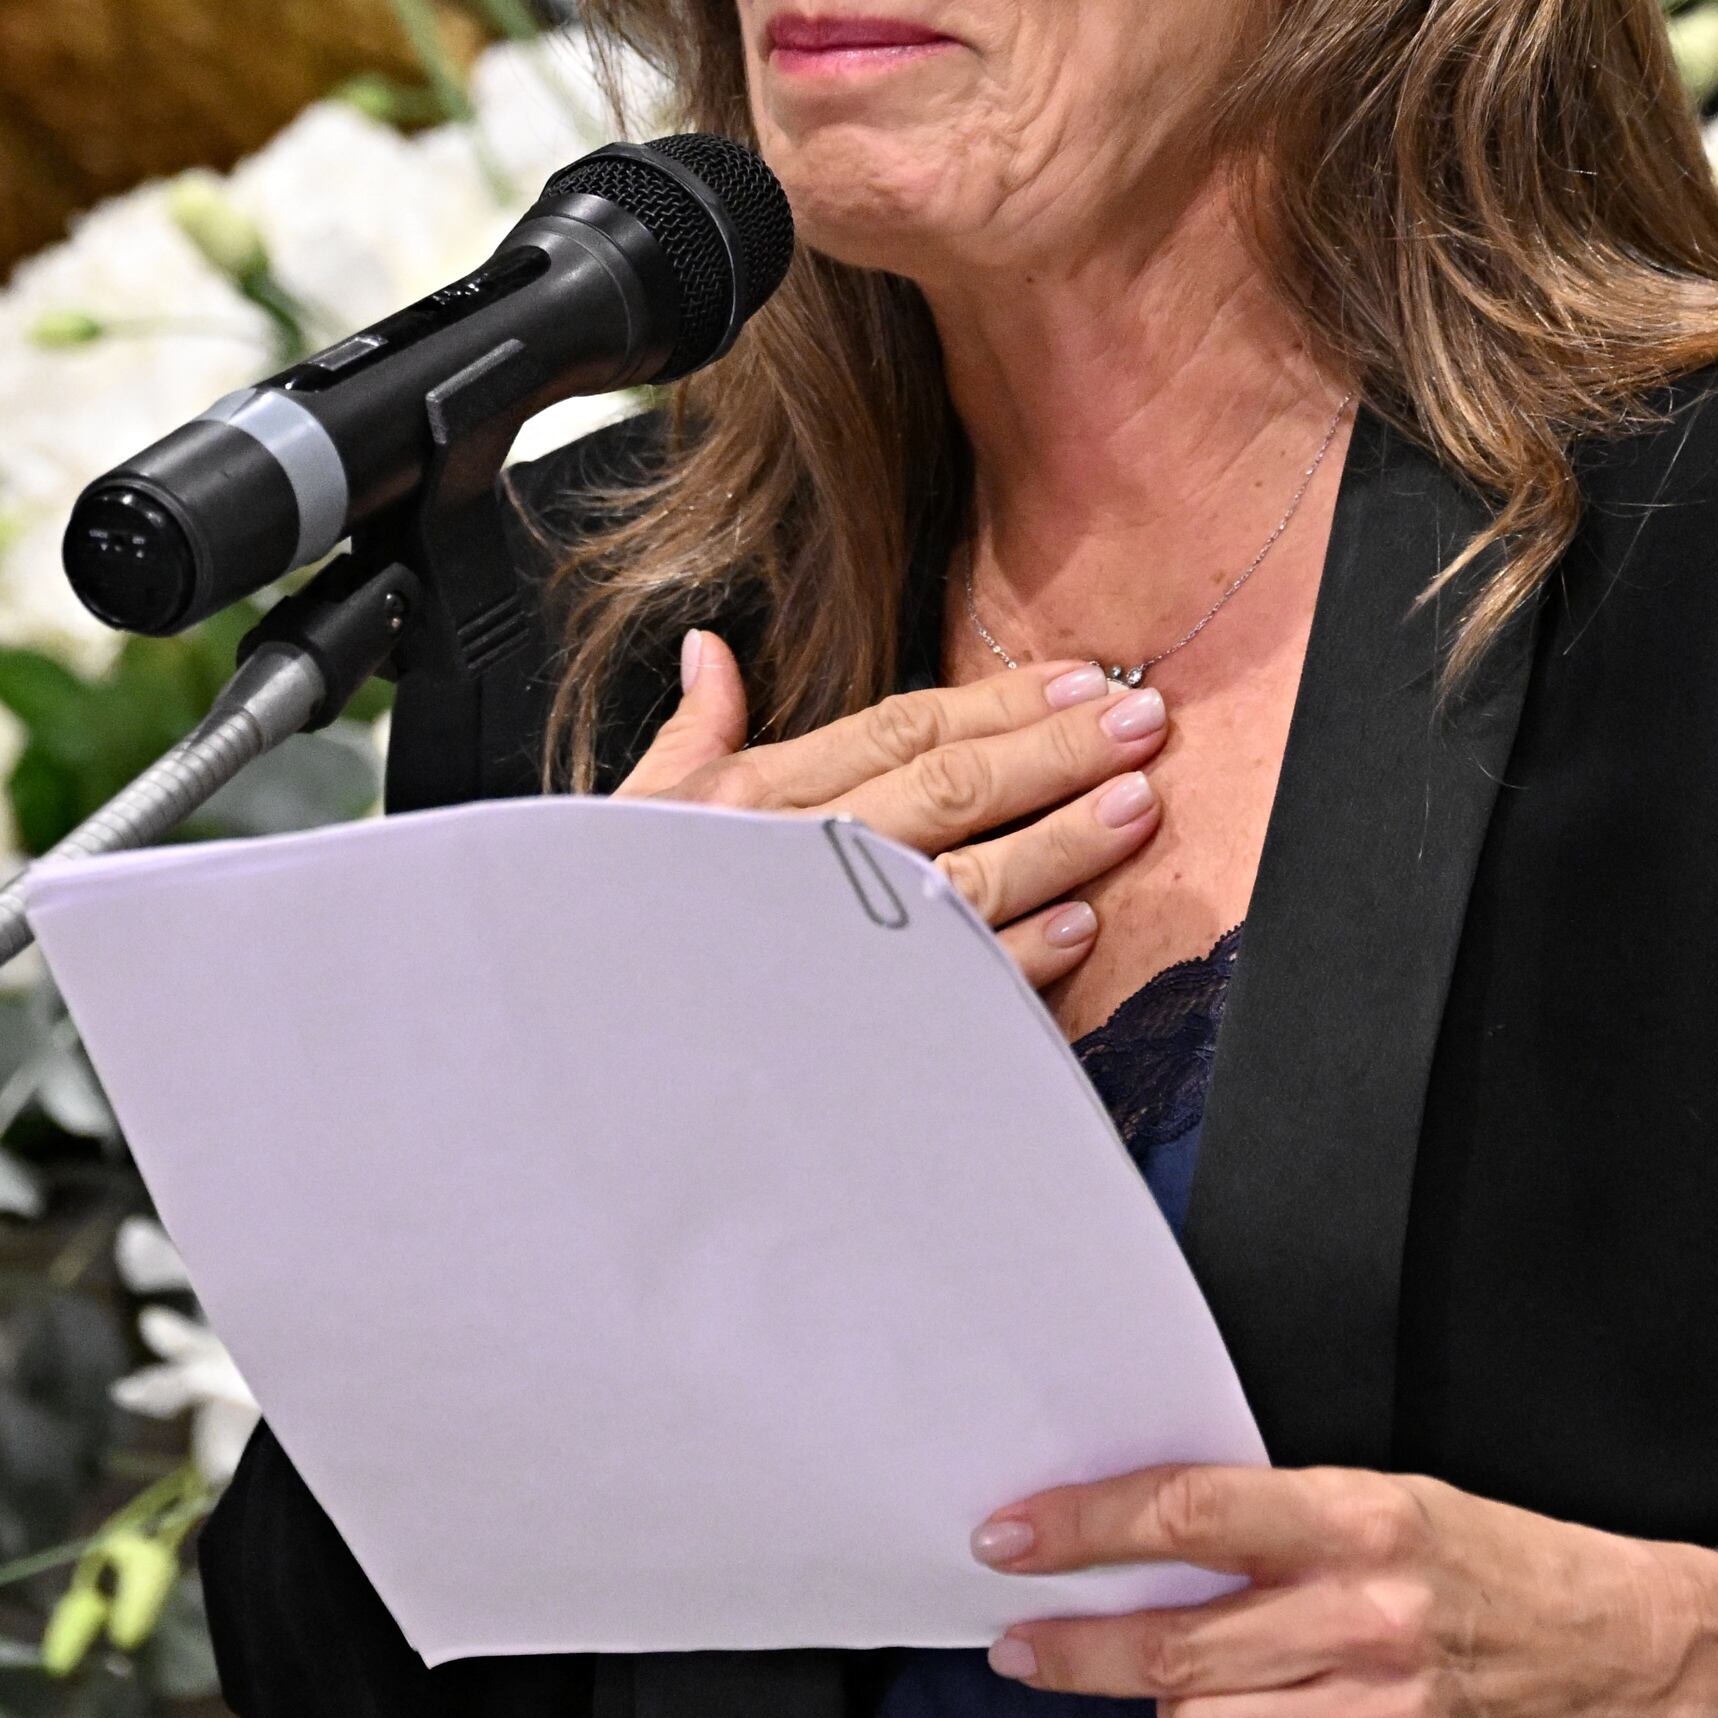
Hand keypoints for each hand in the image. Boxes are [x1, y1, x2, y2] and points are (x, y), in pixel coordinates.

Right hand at [615, 631, 1164, 992]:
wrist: (576, 1064)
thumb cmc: (605, 938)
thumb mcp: (633, 821)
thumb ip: (691, 736)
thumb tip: (709, 653)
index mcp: (748, 800)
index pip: (901, 727)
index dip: (998, 701)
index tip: (1078, 681)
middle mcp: (790, 858)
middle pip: (949, 783)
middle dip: (1057, 748)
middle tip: (1142, 719)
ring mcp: (823, 942)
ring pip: (965, 874)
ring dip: (1061, 838)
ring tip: (1138, 805)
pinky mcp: (847, 1026)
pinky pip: (949, 983)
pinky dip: (1019, 956)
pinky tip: (1083, 926)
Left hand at [974, 1468, 1717, 1717]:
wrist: (1618, 1657)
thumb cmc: (1493, 1565)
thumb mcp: (1387, 1500)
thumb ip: (1271, 1519)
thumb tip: (1134, 1539)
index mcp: (1362, 1523)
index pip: (1188, 1516)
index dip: (1084, 1530)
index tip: (1015, 1540)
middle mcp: (1369, 1621)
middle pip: (1175, 1648)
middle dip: (1080, 1647)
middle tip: (1028, 1642)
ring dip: (1177, 1708)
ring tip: (1203, 1680)